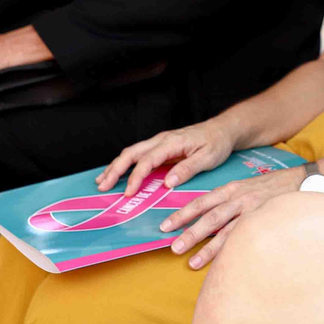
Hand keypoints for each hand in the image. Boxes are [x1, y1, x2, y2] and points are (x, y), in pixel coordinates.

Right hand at [96, 121, 237, 197]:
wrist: (222, 130)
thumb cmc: (216, 143)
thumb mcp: (208, 157)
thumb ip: (188, 169)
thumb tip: (168, 183)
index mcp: (172, 142)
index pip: (148, 161)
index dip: (136, 177)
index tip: (128, 193)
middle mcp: (161, 140)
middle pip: (132, 153)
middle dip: (115, 169)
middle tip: (103, 186)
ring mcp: (159, 142)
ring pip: (131, 152)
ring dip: (115, 166)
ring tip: (102, 181)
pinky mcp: (160, 147)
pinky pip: (138, 155)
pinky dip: (124, 164)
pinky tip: (116, 173)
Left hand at [158, 164, 308, 269]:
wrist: (304, 180)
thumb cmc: (275, 186)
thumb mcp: (249, 186)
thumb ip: (231, 199)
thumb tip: (213, 215)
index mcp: (232, 188)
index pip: (202, 201)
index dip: (183, 213)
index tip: (166, 225)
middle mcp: (238, 197)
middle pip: (208, 216)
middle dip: (188, 232)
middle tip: (172, 246)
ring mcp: (251, 209)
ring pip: (223, 229)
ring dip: (206, 247)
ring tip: (191, 262)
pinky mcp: (264, 218)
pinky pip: (243, 236)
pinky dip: (230, 249)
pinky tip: (222, 262)